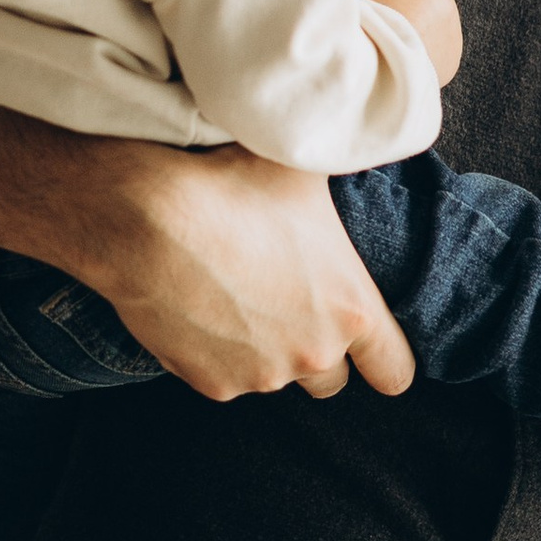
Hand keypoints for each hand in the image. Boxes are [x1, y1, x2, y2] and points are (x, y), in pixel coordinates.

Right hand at [81, 146, 416, 404]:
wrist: (146, 218)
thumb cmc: (232, 185)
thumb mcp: (305, 176)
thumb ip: (340, 194)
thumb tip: (354, 156)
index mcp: (351, 309)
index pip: (395, 371)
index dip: (385, 359)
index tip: (370, 349)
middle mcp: (313, 353)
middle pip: (330, 380)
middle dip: (316, 350)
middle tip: (288, 307)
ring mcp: (261, 376)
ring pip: (274, 375)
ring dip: (264, 350)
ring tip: (234, 296)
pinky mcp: (212, 384)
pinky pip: (226, 377)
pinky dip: (218, 354)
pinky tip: (201, 309)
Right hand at [366, 0, 462, 86]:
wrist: (379, 78)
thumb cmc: (368, 33)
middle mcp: (446, 5)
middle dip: (403, 1)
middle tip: (380, 21)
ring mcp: (453, 34)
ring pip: (431, 19)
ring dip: (414, 26)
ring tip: (390, 42)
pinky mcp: (452, 60)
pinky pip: (437, 44)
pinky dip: (422, 48)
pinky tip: (401, 57)